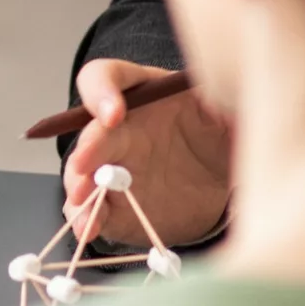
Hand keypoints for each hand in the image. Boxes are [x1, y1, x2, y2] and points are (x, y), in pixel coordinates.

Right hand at [62, 60, 232, 247]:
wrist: (216, 183)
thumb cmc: (216, 136)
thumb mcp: (227, 114)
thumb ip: (225, 105)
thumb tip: (227, 103)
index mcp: (141, 94)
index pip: (107, 78)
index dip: (103, 91)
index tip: (114, 113)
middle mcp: (117, 128)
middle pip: (91, 132)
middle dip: (87, 148)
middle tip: (85, 165)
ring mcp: (110, 167)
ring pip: (80, 172)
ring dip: (77, 186)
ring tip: (82, 200)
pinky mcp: (111, 203)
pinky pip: (89, 210)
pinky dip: (84, 219)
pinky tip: (87, 227)